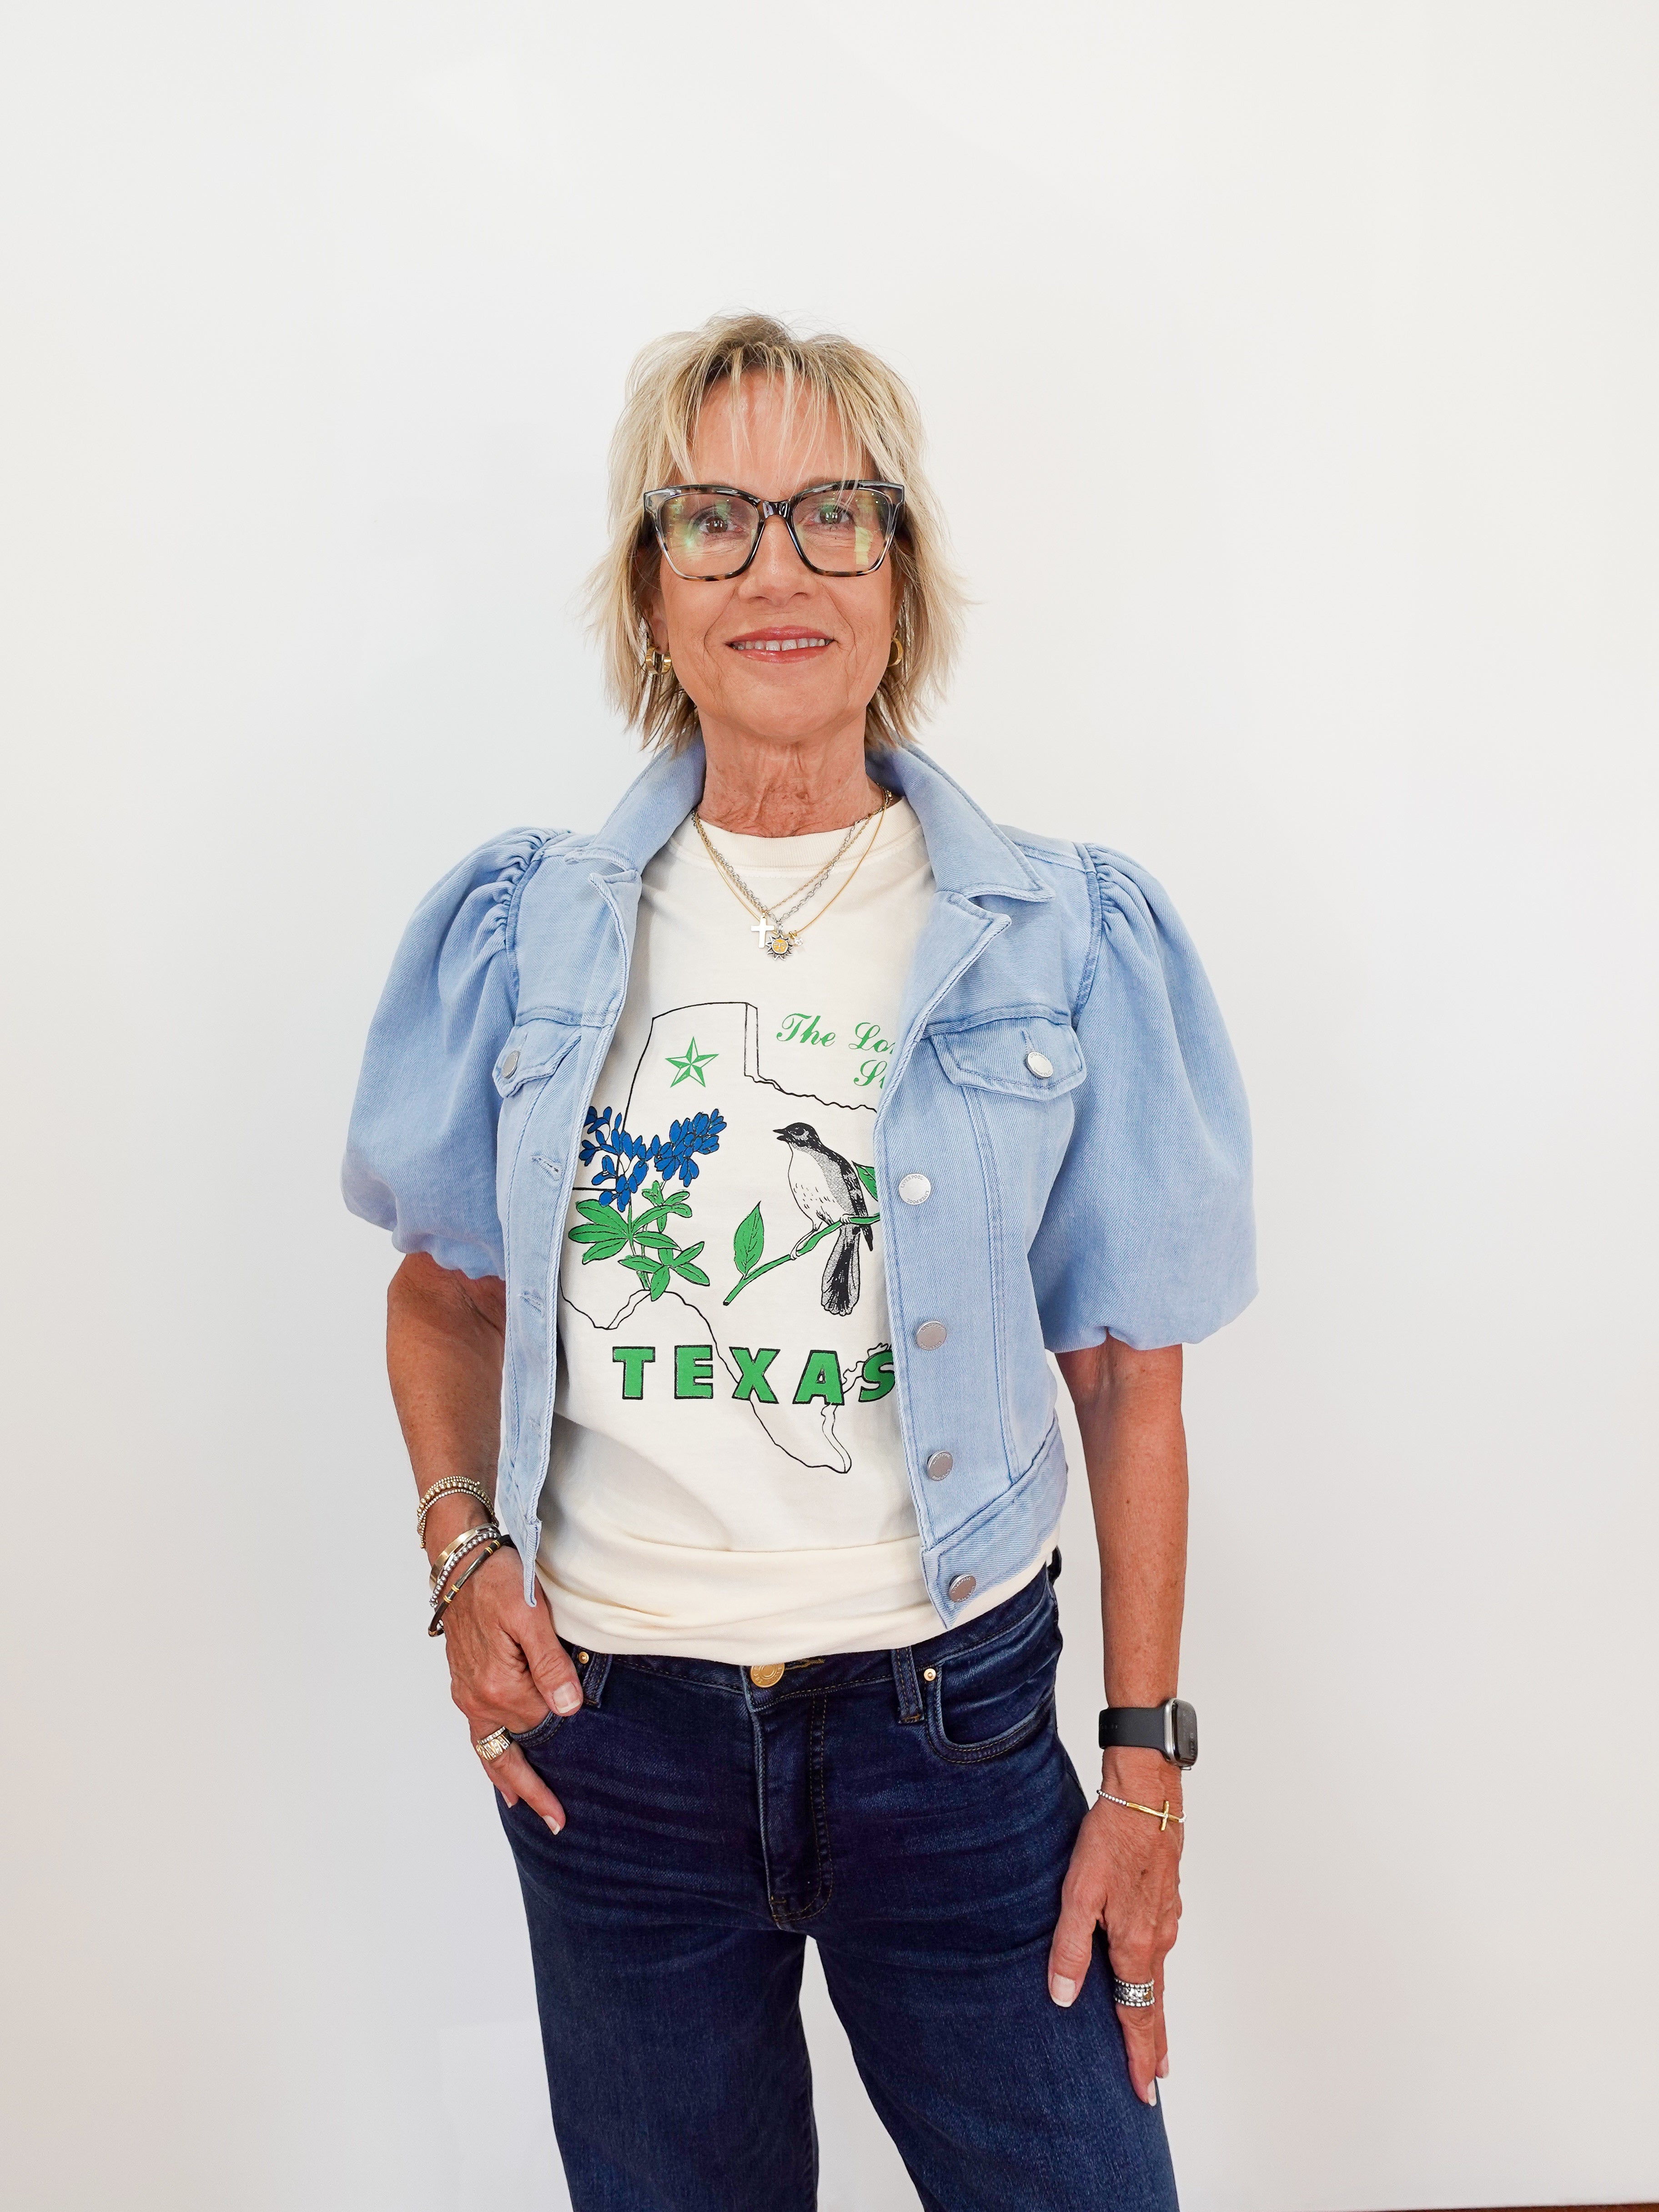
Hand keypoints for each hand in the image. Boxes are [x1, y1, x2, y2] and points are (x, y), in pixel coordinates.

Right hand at [438, 1542, 585, 1832]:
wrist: (460, 1559)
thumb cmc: (498, 1580)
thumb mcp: (532, 1616)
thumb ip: (551, 1664)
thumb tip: (568, 1710)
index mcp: (498, 1686)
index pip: (539, 1731)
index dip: (559, 1760)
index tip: (571, 1800)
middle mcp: (477, 1697)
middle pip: (507, 1754)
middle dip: (530, 1790)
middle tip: (555, 1823)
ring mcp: (467, 1691)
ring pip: (488, 1746)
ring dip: (507, 1776)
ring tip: (524, 1805)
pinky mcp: (464, 1681)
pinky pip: (478, 1730)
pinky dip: (490, 1752)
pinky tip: (498, 1762)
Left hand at [1046, 1748, 1182, 2104]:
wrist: (1147, 1792)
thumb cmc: (1112, 1837)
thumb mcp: (1078, 1892)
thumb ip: (1069, 1946)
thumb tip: (1065, 1998)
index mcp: (1136, 1943)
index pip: (1139, 2014)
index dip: (1139, 2055)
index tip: (1144, 2091)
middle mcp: (1158, 1936)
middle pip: (1156, 2002)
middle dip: (1154, 2045)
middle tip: (1155, 2080)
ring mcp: (1166, 1916)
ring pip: (1160, 1975)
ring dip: (1155, 2009)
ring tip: (1152, 2038)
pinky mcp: (1166, 1896)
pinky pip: (1161, 1947)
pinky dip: (1156, 1973)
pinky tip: (1148, 1971)